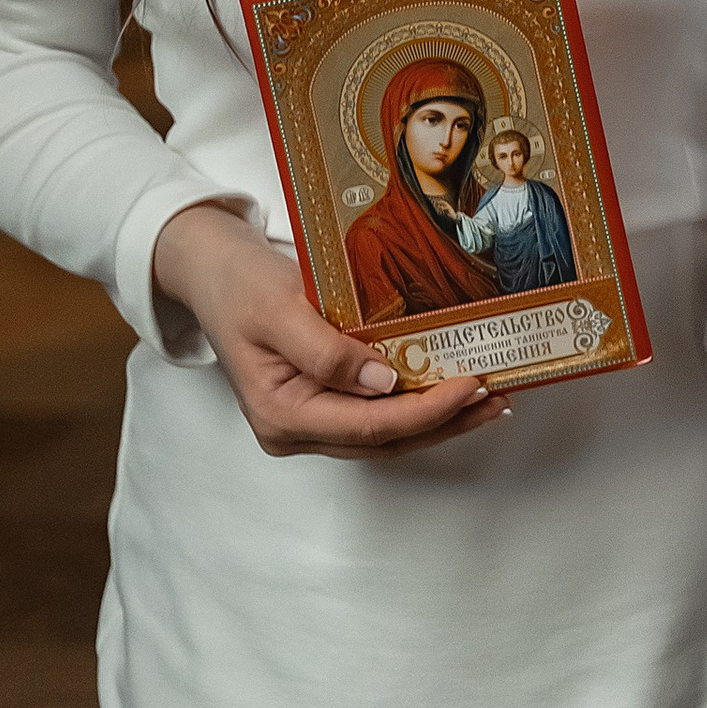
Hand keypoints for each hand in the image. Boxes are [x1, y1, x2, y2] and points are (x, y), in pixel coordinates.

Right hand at [153, 203, 510, 461]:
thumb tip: (384, 384)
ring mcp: (307, 420)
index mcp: (281, 415)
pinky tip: (448, 388)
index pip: (370, 426)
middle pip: (384, 440)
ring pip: (384, 435)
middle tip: (497, 398)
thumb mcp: (278, 307)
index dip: (427, 410)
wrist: (210, 266)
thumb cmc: (237, 282)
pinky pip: (375, 415)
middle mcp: (295, 429)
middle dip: (444, 422)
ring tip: (488, 400)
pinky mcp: (319, 401)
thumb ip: (326, 351)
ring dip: (437, 420)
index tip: (472, 384)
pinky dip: (415, 405)